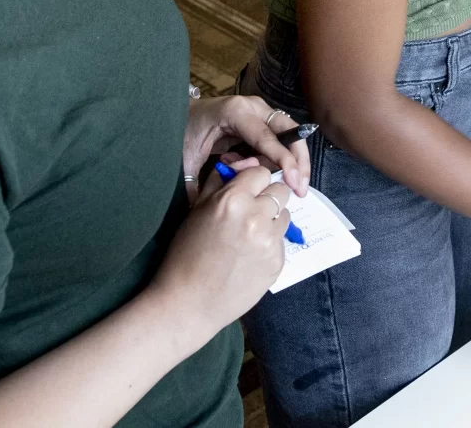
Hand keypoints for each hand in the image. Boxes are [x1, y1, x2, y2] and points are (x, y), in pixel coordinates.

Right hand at [149, 159, 291, 340]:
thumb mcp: (196, 211)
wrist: (188, 304)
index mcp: (234, 201)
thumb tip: (239, 165)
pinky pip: (281, 241)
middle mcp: (257, 217)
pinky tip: (249, 256)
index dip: (252, 180)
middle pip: (280, 191)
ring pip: (284, 215)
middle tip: (249, 212)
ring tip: (248, 236)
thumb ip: (220, 183)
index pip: (261, 172)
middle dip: (267, 197)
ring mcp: (270, 242)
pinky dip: (269, 243)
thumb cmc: (185, 255)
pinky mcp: (278, 262)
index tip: (245, 190)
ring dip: (271, 220)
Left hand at [184, 94, 310, 198]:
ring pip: (289, 134)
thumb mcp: (185, 157)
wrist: (179, 111)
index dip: (284, 161)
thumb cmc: (183, 130)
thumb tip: (200, 208)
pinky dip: (282, 158)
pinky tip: (278, 176)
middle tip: (301, 188)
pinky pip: (279, 139)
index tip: (294, 183)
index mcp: (235, 112)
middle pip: (289, 131)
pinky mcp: (261, 119)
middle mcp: (253, 107)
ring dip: (294, 161)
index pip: (267, 138)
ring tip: (293, 187)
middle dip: (299, 160)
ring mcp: (260, 111)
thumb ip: (192, 183)